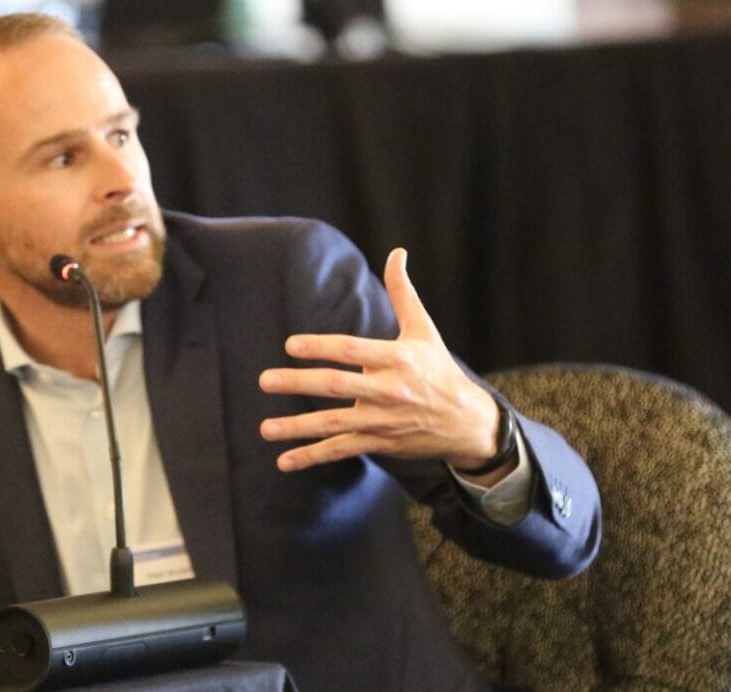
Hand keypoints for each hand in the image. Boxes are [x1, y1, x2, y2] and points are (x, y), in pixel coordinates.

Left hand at [259, 248, 500, 472]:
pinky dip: (312, 457)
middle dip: (299, 384)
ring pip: (334, 424)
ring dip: (297, 428)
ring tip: (265, 428)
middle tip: (265, 380)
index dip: (321, 347)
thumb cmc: (439, 370)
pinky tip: (284, 461)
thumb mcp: (424, 330)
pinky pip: (341, 450)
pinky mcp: (378, 442)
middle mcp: (388, 390)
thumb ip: (403, 293)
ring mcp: (382, 420)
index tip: (291, 345)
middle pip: (338, 386)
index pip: (353, 350)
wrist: (465, 422)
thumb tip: (396, 253)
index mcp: (398, 359)